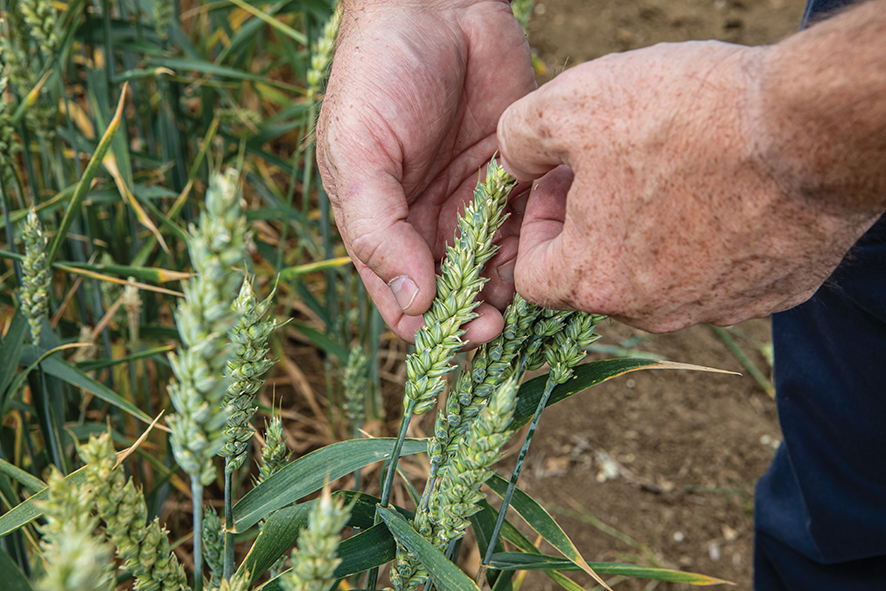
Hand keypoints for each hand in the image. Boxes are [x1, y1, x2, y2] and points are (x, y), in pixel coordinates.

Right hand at [317, 0, 534, 342]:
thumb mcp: (358, 153)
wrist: (436, 6)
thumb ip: (378, 228)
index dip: (430, 326)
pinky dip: (539, 241)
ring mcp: (474, 204)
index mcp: (382, 227)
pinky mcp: (514, 178)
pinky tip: (548, 241)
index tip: (462, 333)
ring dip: (512, 285)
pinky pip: (530, 225)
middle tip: (501, 323)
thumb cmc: (378, 77)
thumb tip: (412, 298)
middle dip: (477, 316)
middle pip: (456, 293)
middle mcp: (428, 224)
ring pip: (498, 267)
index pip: (403, 299)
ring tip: (527, 284)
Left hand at [498, 41, 880, 332]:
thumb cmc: (688, 116)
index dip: (535, 223)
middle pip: (597, 276)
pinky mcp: (772, 293)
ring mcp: (718, 308)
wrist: (814, 129)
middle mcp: (654, 311)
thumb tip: (512, 161)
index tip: (560, 180)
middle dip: (591, 224)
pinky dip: (712, 238)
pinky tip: (725, 187)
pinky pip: (722, 273)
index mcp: (596, 281)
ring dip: (649, 230)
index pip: (532, 276)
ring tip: (671, 169)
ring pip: (659, 277)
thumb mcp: (572, 105)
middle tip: (612, 166)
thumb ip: (519, 137)